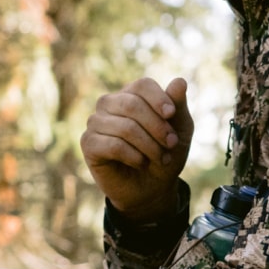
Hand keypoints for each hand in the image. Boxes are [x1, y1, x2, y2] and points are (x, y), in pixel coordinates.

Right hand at [81, 77, 193, 218]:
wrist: (152, 187)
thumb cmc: (165, 153)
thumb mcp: (180, 130)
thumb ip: (179, 106)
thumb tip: (180, 81)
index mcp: (131, 95)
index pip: (142, 85)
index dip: (158, 99)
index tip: (172, 115)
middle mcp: (109, 104)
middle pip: (132, 104)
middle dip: (157, 127)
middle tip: (171, 144)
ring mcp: (96, 122)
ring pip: (124, 127)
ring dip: (149, 145)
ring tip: (160, 158)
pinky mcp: (88, 143)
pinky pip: (113, 145)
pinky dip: (133, 156)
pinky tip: (140, 163)